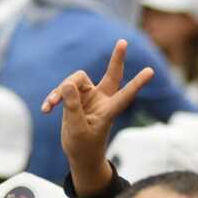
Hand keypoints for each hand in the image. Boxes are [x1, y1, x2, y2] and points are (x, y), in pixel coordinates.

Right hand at [41, 39, 153, 194]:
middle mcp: (101, 100)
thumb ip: (72, 107)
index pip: (125, 94)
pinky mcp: (77, 98)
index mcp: (108, 111)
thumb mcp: (77, 129)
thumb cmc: (84, 147)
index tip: (151, 72)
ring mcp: (89, 98)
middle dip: (117, 58)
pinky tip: (46, 109)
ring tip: (50, 105)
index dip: (137, 83)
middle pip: (111, 75)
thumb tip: (67, 84)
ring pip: (76, 80)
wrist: (79, 155)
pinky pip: (64, 89)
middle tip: (123, 42)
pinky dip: (54, 97)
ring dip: (60, 91)